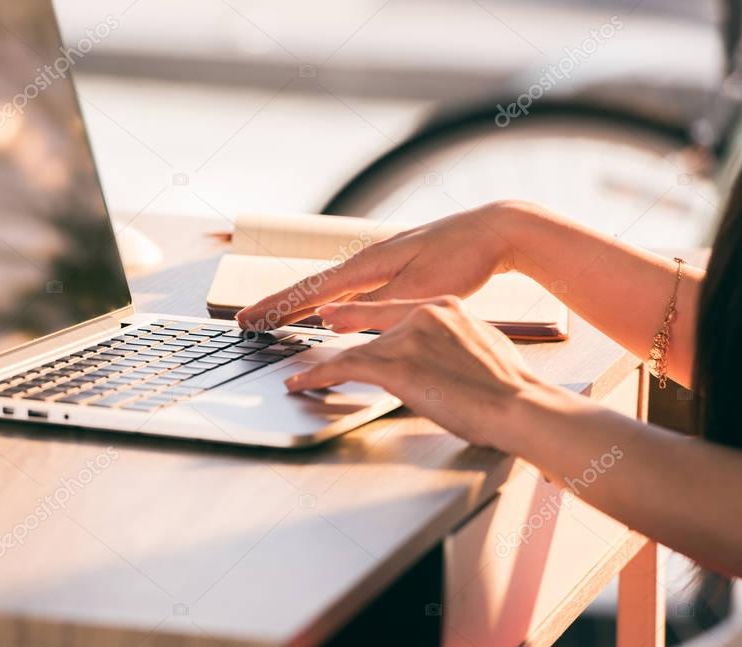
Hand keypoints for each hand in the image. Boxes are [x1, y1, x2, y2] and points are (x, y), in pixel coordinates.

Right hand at [236, 202, 519, 330]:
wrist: (495, 230)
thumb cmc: (461, 259)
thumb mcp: (417, 292)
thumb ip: (373, 309)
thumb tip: (329, 320)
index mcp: (366, 266)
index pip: (309, 292)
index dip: (276, 308)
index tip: (247, 320)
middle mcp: (366, 260)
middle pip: (311, 287)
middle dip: (277, 305)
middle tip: (246, 321)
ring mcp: (379, 261)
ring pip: (329, 287)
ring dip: (299, 303)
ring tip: (275, 317)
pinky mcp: (394, 266)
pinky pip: (348, 287)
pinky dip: (328, 300)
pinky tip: (329, 309)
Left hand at [285, 297, 539, 447]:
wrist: (518, 404)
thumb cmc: (510, 388)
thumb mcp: (484, 346)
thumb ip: (456, 341)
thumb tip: (446, 354)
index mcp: (446, 306)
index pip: (394, 311)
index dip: (363, 318)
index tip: (338, 318)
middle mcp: (423, 314)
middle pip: (372, 333)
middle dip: (346, 349)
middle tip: (315, 360)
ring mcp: (407, 337)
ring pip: (356, 351)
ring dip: (326, 368)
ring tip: (302, 379)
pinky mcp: (394, 364)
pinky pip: (344, 366)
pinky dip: (317, 376)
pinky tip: (300, 384)